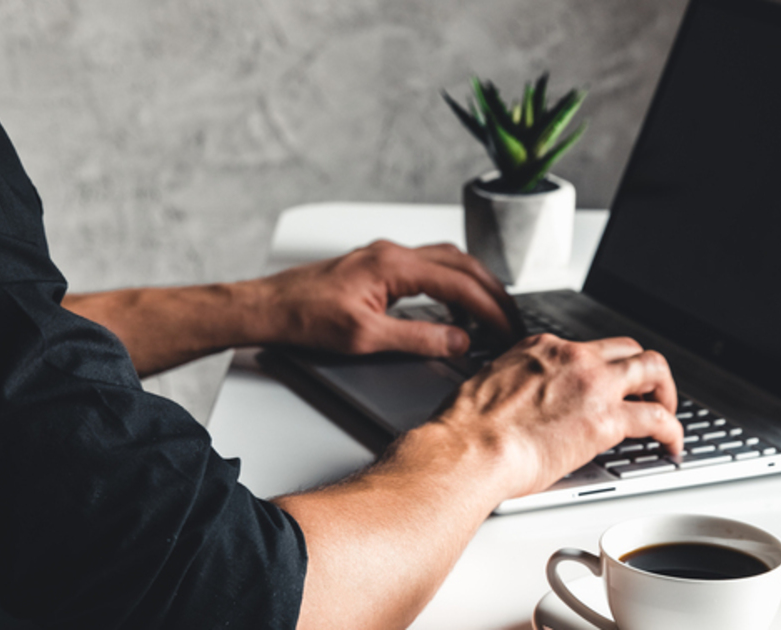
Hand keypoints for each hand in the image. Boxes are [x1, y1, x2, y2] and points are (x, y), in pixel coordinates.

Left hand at [255, 240, 518, 356]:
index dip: (491, 308)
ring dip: (473, 286)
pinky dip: (450, 286)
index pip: (460, 284)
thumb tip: (460, 341)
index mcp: (394, 265)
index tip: (509, 329)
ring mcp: (386, 257)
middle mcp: (393, 253)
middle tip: (511, 320)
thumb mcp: (365, 338)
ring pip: (448, 262)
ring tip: (490, 316)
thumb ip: (418, 338)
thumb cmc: (305, 317)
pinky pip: (429, 268)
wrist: (268, 307)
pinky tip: (452, 309)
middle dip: (492, 292)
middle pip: (462, 264)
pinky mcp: (378, 266)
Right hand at [430, 333, 682, 497]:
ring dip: (666, 392)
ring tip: (667, 415)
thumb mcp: (489, 387)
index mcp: (540, 349)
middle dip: (643, 373)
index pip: (587, 349)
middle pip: (628, 350)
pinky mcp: (607, 419)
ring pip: (653, 369)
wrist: (468, 450)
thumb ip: (515, 388)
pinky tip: (672, 446)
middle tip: (647, 395)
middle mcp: (572, 357)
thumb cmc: (466, 430)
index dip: (603, 369)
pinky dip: (673, 431)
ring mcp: (593, 384)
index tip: (606, 387)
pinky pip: (658, 418)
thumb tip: (519, 406)